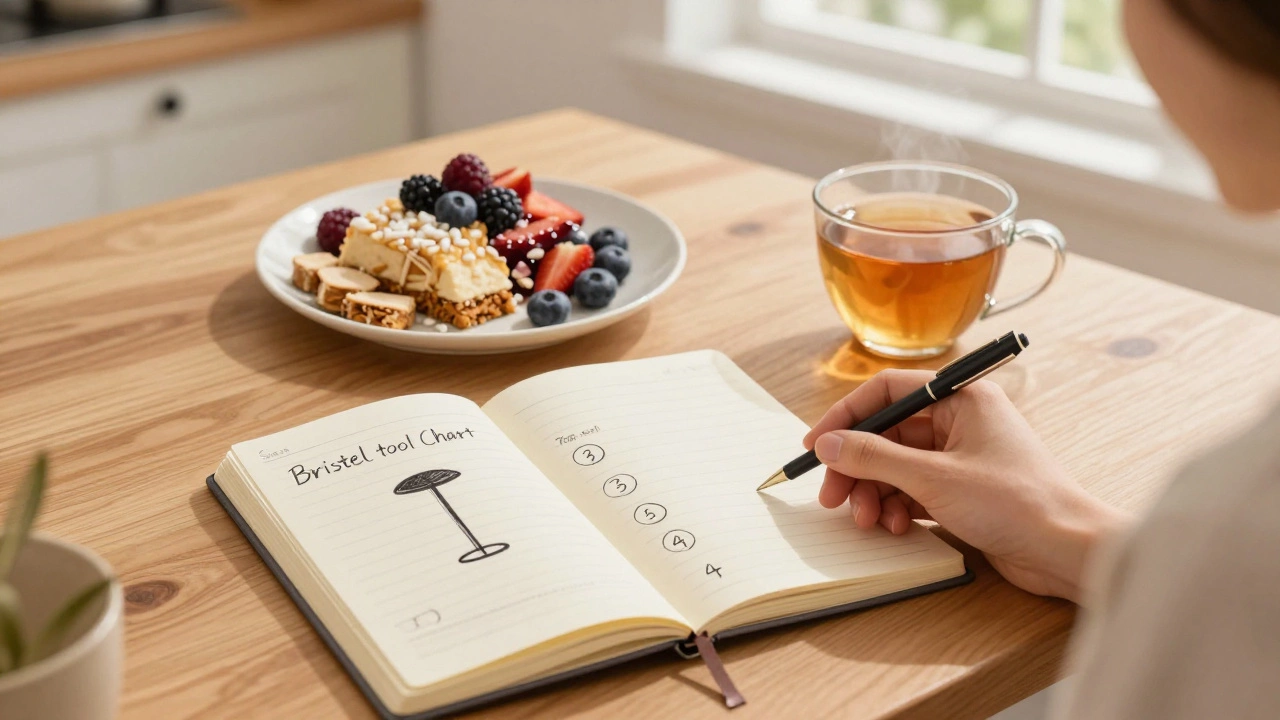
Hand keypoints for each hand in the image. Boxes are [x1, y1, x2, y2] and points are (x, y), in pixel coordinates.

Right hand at [804, 369, 1129, 602]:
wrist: (1067, 550)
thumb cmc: (1018, 503)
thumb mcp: (933, 477)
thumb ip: (875, 457)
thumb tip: (830, 444)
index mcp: (962, 397)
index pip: (888, 391)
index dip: (847, 417)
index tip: (817, 445)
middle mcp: (961, 420)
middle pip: (887, 433)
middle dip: (857, 465)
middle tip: (832, 495)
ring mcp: (962, 456)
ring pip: (897, 465)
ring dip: (874, 491)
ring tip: (867, 519)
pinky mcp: (963, 489)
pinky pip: (913, 489)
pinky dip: (896, 506)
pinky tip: (894, 526)